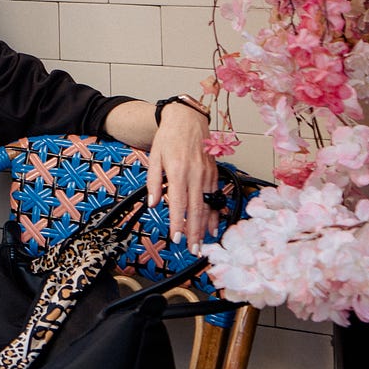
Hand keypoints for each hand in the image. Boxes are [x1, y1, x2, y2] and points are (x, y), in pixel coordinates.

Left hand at [147, 103, 216, 254]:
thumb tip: (153, 203)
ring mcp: (207, 174)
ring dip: (205, 226)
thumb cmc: (169, 137)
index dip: (178, 223)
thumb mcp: (155, 157)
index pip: (178, 203)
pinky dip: (214, 213)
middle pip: (196, 209)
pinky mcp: (214, 173)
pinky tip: (213, 225)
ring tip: (203, 243)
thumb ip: (154, 182)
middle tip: (193, 249)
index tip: (176, 238)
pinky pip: (215, 196)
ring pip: (207, 205)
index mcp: (178, 171)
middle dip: (194, 232)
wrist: (188, 119)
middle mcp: (195, 174)